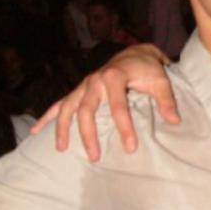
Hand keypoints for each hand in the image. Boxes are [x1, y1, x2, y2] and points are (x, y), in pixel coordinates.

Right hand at [32, 44, 179, 161]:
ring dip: (62, 128)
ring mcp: (85, 85)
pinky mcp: (80, 90)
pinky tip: (36, 131)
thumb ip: (167, 100)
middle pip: (87, 109)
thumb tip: (175, 121)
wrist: (136, 53)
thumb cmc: (149, 69)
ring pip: (68, 107)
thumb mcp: (161, 81)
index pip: (118, 106)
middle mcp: (95, 80)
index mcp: (115, 76)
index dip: (124, 128)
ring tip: (62, 149)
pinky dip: (47, 116)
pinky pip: (59, 103)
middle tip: (95, 156)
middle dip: (88, 134)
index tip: (130, 148)